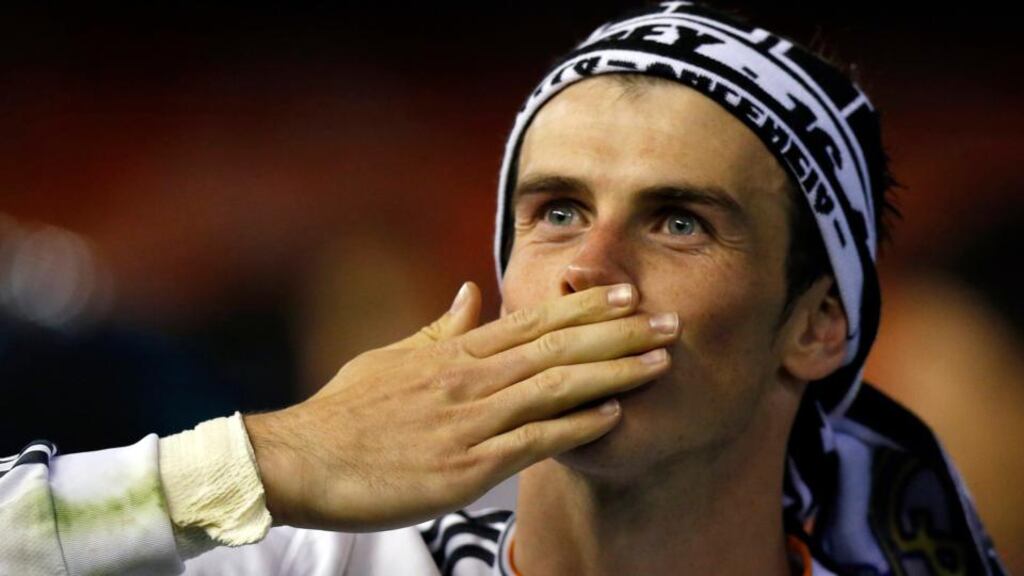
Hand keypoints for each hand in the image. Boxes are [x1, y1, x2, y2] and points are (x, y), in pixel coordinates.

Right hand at [244, 281, 678, 530]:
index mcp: (453, 353)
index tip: (627, 293)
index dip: (586, 307)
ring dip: (613, 371)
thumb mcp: (390, 357)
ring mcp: (470, 421)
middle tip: (669, 319)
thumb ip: (439, 328)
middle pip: (557, 346)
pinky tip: (614, 415)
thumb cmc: (344, 412)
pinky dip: (576, 426)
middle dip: (619, 331)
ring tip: (661, 359)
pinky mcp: (466, 466)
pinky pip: (532, 441)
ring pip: (555, 386)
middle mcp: (469, 378)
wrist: (299, 460)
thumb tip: (472, 295)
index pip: (532, 321)